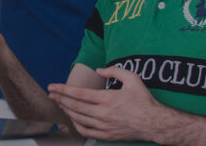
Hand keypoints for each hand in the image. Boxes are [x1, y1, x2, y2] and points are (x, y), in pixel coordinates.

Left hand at [46, 66, 165, 141]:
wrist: (154, 123)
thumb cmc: (144, 100)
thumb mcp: (132, 78)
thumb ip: (114, 70)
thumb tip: (99, 70)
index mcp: (107, 98)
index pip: (78, 93)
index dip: (62, 89)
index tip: (52, 86)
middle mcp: (103, 113)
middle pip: (74, 106)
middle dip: (59, 99)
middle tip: (50, 94)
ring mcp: (104, 126)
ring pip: (79, 118)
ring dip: (66, 110)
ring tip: (59, 104)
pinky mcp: (107, 135)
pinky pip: (86, 132)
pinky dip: (76, 126)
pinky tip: (73, 119)